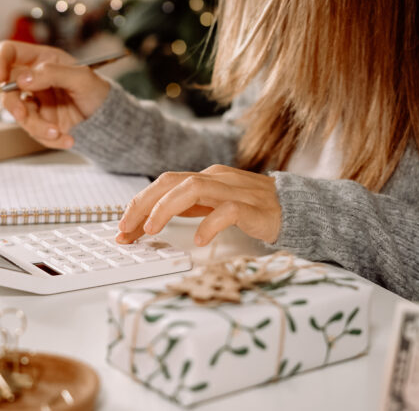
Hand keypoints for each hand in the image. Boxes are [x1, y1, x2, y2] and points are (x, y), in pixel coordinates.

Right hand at [0, 40, 109, 148]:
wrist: (109, 120)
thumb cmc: (98, 92)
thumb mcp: (82, 78)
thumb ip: (52, 74)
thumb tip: (22, 79)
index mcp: (42, 60)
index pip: (10, 53)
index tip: (0, 76)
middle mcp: (34, 80)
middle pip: (7, 88)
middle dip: (12, 104)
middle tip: (22, 114)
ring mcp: (36, 102)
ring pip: (20, 115)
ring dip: (37, 127)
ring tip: (58, 132)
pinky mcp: (42, 122)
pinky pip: (35, 132)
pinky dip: (50, 139)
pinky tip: (69, 139)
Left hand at [116, 165, 281, 245]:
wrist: (295, 208)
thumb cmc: (252, 208)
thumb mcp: (213, 205)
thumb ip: (188, 207)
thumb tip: (150, 220)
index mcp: (204, 178)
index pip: (163, 184)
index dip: (139, 204)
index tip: (122, 228)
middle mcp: (216, 179)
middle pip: (171, 181)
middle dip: (143, 204)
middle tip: (126, 230)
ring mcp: (234, 190)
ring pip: (194, 189)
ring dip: (167, 208)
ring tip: (152, 230)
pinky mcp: (252, 207)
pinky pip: (228, 211)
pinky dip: (210, 224)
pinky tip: (199, 240)